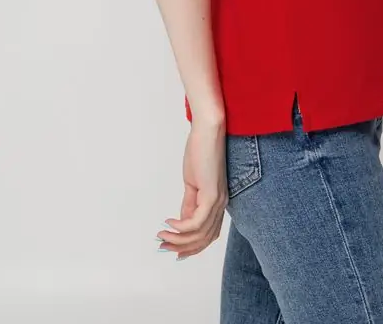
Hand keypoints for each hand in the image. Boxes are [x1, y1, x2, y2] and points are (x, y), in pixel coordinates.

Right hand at [157, 118, 227, 259]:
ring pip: (200, 234)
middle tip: (163, 247)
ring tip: (162, 237)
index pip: (208, 234)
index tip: (174, 251)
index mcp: (218, 201)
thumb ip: (190, 201)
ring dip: (178, 239)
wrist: (209, 130)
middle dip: (183, 247)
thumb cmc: (201, 151)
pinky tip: (169, 223)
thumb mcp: (193, 181)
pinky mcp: (211, 194)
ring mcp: (217, 200)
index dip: (192, 247)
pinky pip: (196, 221)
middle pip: (205, 239)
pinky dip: (181, 228)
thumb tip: (182, 220)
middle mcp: (221, 204)